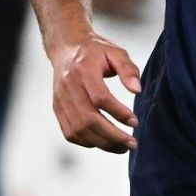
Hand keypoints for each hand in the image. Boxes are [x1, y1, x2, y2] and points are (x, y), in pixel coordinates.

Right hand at [48, 33, 141, 152]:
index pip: (100, 98)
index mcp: (83, 69)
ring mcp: (60, 99)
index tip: (135, 122)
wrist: (67, 48)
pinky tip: (104, 143)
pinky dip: (87, 142)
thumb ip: (128, 70)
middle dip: (112, 136)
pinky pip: (70, 133)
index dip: (118, 113)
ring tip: (122, 147)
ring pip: (79, 130)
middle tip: (132, 144)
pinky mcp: (57, 109)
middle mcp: (68, 86)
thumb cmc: (95, 51)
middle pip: (88, 119)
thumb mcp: (115, 52)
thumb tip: (137, 91)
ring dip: (102, 143)